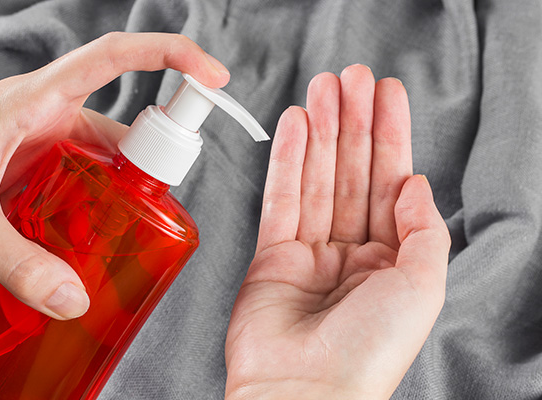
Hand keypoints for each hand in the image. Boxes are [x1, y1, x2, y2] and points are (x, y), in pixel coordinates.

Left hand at [0, 32, 229, 319]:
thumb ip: (14, 261)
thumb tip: (74, 300)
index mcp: (36, 98)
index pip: (115, 57)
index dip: (171, 55)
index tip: (213, 77)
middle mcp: (50, 109)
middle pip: (128, 119)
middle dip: (156, 156)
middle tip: (157, 206)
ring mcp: (47, 133)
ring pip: (110, 151)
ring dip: (128, 184)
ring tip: (128, 226)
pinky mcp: (40, 155)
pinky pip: (90, 167)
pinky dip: (103, 194)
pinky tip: (96, 226)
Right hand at [224, 65, 449, 398]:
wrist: (304, 392)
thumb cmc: (368, 352)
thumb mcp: (423, 287)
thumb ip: (423, 229)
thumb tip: (414, 181)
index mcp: (392, 261)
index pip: (392, 182)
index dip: (390, 135)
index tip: (384, 95)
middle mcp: (353, 253)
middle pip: (353, 173)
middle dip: (352, 123)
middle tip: (349, 78)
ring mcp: (311, 253)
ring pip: (317, 179)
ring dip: (320, 132)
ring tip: (320, 90)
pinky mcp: (272, 256)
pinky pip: (282, 199)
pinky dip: (288, 161)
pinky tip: (295, 127)